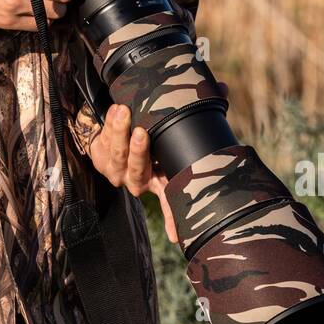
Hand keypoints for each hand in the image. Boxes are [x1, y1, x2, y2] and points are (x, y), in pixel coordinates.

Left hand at [88, 86, 228, 244]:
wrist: (118, 125)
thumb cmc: (151, 129)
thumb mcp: (174, 127)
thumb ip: (197, 112)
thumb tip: (223, 89)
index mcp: (160, 179)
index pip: (171, 201)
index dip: (174, 217)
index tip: (176, 234)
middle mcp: (138, 179)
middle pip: (138, 172)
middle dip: (139, 152)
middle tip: (143, 133)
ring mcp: (118, 170)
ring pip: (117, 156)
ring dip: (119, 133)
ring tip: (124, 113)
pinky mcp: (100, 157)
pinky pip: (103, 142)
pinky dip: (109, 125)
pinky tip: (116, 111)